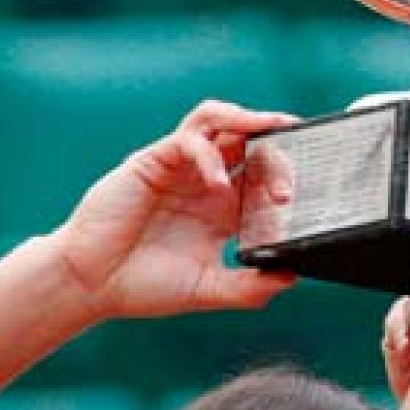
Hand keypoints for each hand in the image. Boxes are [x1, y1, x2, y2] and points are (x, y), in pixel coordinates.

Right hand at [50, 100, 298, 319]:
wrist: (91, 285)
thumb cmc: (143, 287)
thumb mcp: (208, 290)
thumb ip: (250, 287)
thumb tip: (293, 277)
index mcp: (221, 211)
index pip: (264, 177)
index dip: (289, 175)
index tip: (317, 186)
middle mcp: (204, 182)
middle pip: (250, 142)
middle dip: (278, 145)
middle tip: (301, 163)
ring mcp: (180, 168)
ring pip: (220, 120)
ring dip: (248, 120)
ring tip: (273, 130)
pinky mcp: (153, 161)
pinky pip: (189, 140)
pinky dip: (209, 155)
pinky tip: (218, 185)